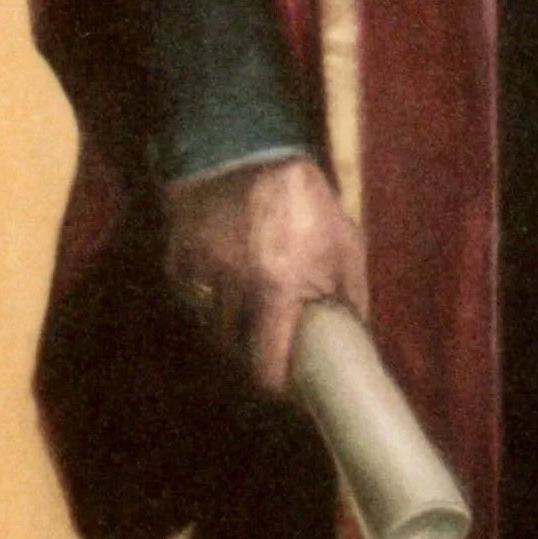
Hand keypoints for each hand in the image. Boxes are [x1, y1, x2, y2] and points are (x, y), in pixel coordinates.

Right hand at [163, 156, 367, 394]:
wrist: (244, 149)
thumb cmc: (304, 198)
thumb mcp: (343, 239)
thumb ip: (352, 293)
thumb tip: (360, 338)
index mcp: (277, 286)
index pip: (267, 364)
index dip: (276, 385)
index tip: (286, 389)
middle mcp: (234, 288)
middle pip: (235, 352)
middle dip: (252, 356)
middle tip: (270, 347)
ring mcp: (201, 275)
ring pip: (212, 327)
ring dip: (230, 327)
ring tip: (251, 306)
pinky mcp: (178, 263)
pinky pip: (193, 300)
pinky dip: (208, 299)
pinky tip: (227, 277)